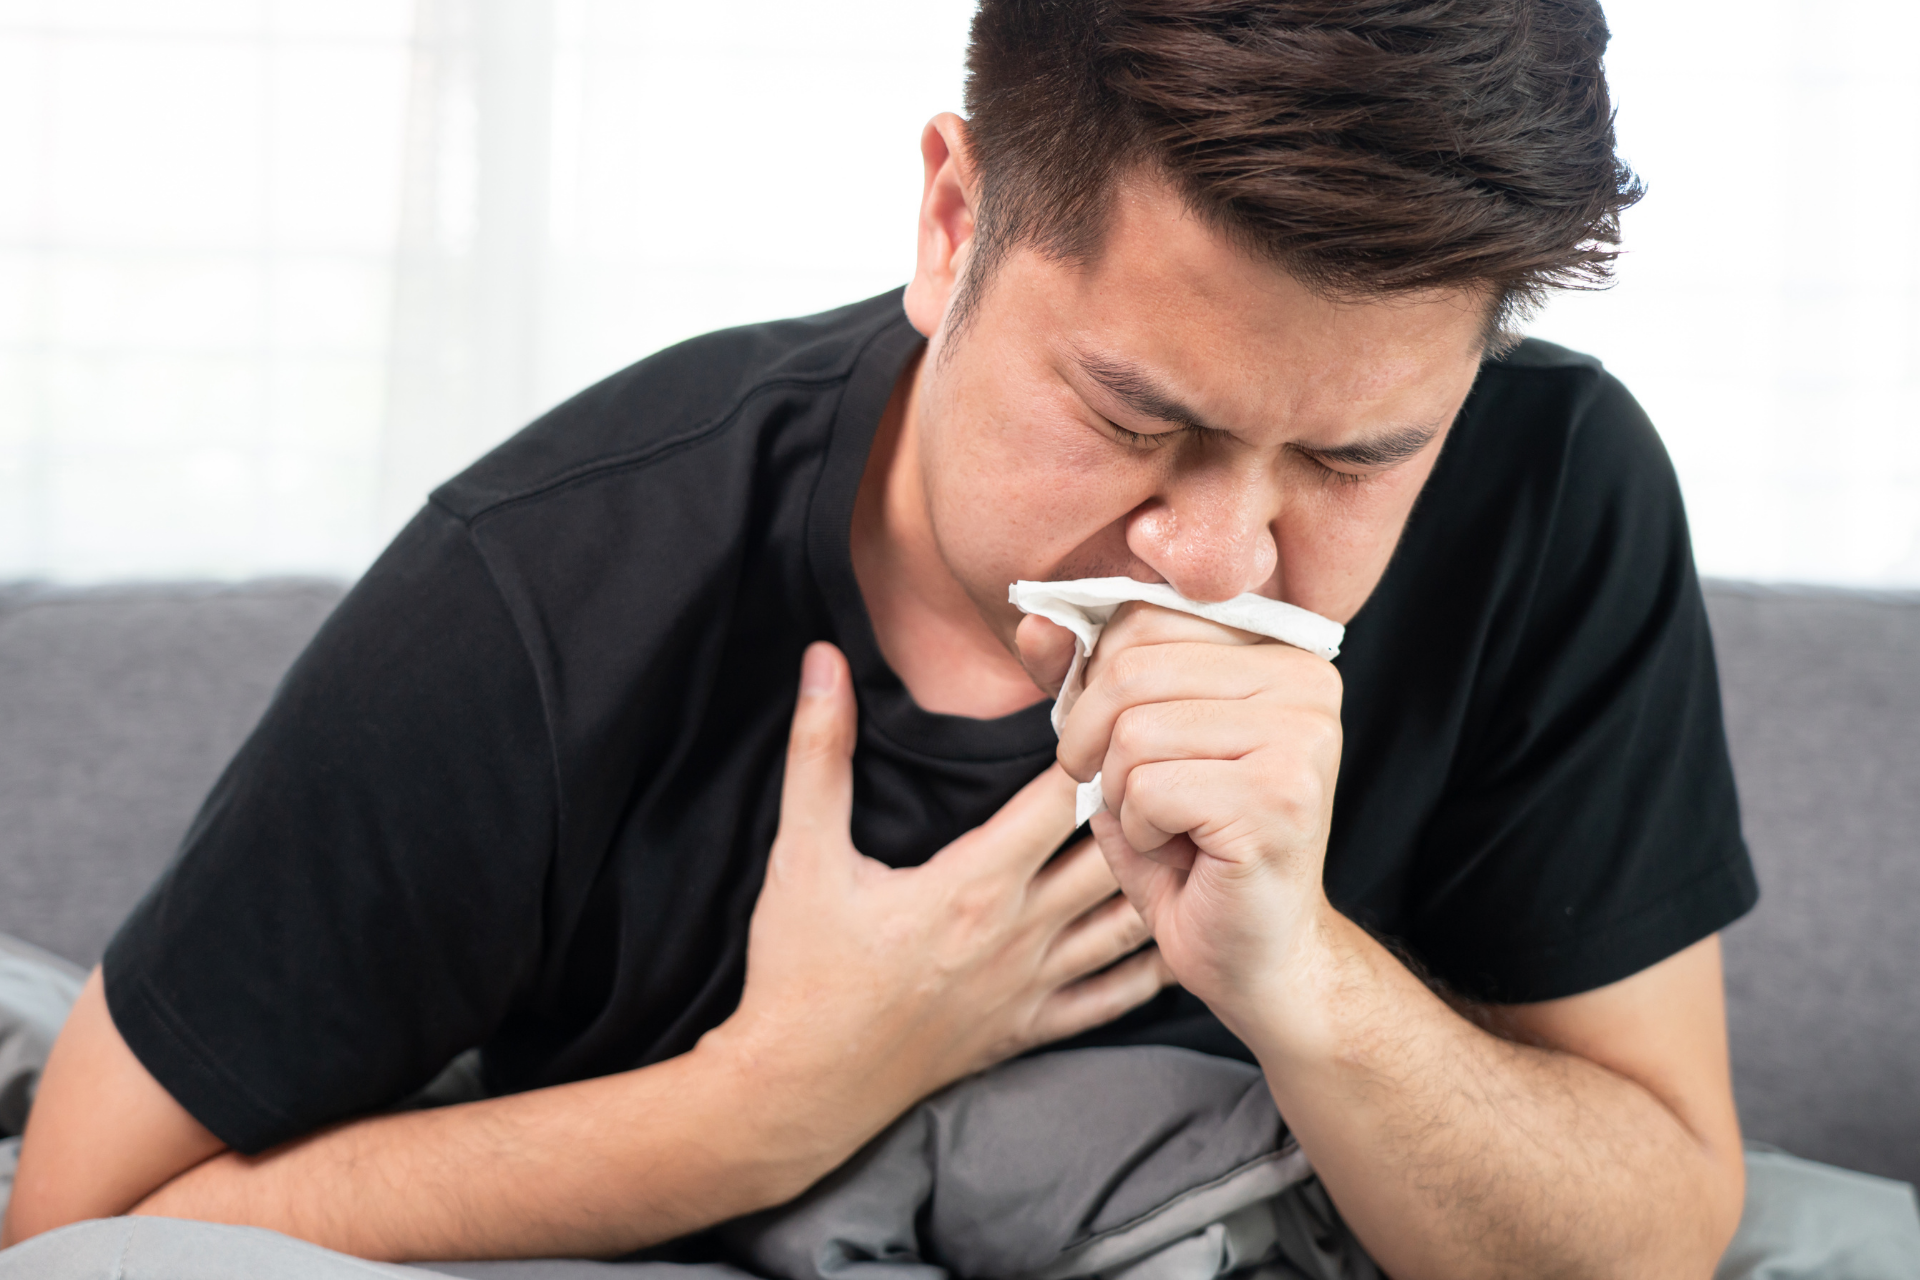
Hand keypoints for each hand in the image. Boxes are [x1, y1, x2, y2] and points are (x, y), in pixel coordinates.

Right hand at [704, 642, 1172, 1152]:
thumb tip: (821, 661)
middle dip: (1140, 801)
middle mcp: (1018, 933)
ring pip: (1127, 923)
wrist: (799, 1089)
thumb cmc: (798, 972)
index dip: (1091, 747)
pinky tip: (1176, 930)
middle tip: (1163, 758)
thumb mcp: (799, 853)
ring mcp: (1032, 987)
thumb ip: (818, 750)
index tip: (1104, 707)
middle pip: (1113, 853)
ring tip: (1184, 830)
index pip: (1062, 798)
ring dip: (1157, 875)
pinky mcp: (1030, 1030)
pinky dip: (1152, 963)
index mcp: (973, 884)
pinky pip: (1114, 998)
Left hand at [1038, 603, 1343, 1022]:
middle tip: (1131, 796)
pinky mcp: (1281, 797)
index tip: (1117, 743)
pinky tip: (1186, 855)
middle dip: (1096, 743)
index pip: (1145, 617)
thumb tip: (1030, 623)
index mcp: (1278, 649)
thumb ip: (1085, 678)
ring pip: (1134, 732)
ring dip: (1121, 795)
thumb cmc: (1190, 847)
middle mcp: (1305, 679)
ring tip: (1168, 827)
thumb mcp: (1126, 746)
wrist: (1255, 954)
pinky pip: (1148, 789)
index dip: (1097, 683)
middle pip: (1131, 668)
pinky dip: (1140, 832)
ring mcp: (1302, 737)